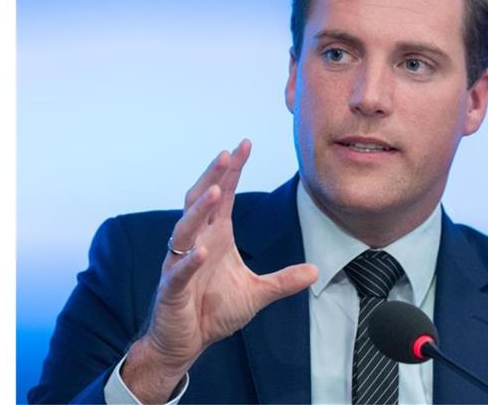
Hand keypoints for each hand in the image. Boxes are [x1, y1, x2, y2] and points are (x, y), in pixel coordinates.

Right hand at [122, 141, 317, 401]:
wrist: (185, 343)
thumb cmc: (213, 312)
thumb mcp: (257, 294)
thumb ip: (284, 280)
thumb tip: (316, 270)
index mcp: (215, 237)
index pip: (224, 196)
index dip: (232, 171)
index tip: (243, 144)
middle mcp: (196, 242)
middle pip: (201, 201)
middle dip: (214, 177)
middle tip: (227, 154)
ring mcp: (179, 263)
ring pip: (185, 229)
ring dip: (200, 210)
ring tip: (217, 191)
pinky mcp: (171, 290)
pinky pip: (178, 271)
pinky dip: (189, 260)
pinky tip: (200, 251)